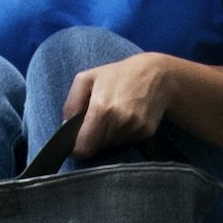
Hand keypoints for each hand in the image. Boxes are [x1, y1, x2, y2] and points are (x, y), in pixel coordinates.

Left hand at [48, 52, 174, 162]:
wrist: (156, 74)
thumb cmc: (117, 74)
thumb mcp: (87, 78)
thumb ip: (71, 103)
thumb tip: (66, 126)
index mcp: (101, 108)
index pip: (85, 147)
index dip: (78, 148)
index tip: (77, 143)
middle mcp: (119, 121)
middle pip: (98, 147)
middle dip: (95, 138)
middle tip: (100, 119)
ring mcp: (134, 128)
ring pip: (113, 145)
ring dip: (110, 135)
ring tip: (115, 115)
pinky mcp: (146, 132)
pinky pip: (127, 142)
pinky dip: (124, 134)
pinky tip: (128, 117)